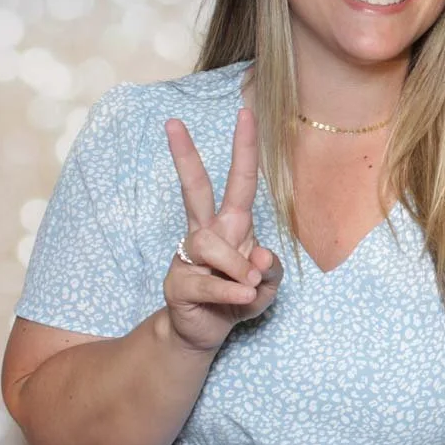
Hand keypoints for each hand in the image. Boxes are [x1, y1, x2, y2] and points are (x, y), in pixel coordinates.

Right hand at [162, 109, 281, 353]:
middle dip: (185, 156)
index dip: (245, 149)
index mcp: (233, 224)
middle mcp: (207, 232)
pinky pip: (210, 281)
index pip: (240, 180)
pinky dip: (233, 292)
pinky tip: (242, 298)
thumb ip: (272, 269)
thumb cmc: (240, 297)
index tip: (245, 113)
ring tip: (248, 288)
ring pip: (214, 245)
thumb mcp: (269, 285)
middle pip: (195, 189)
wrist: (207, 332)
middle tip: (172, 122)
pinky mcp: (178, 282)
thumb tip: (259, 257)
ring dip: (239, 269)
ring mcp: (188, 255)